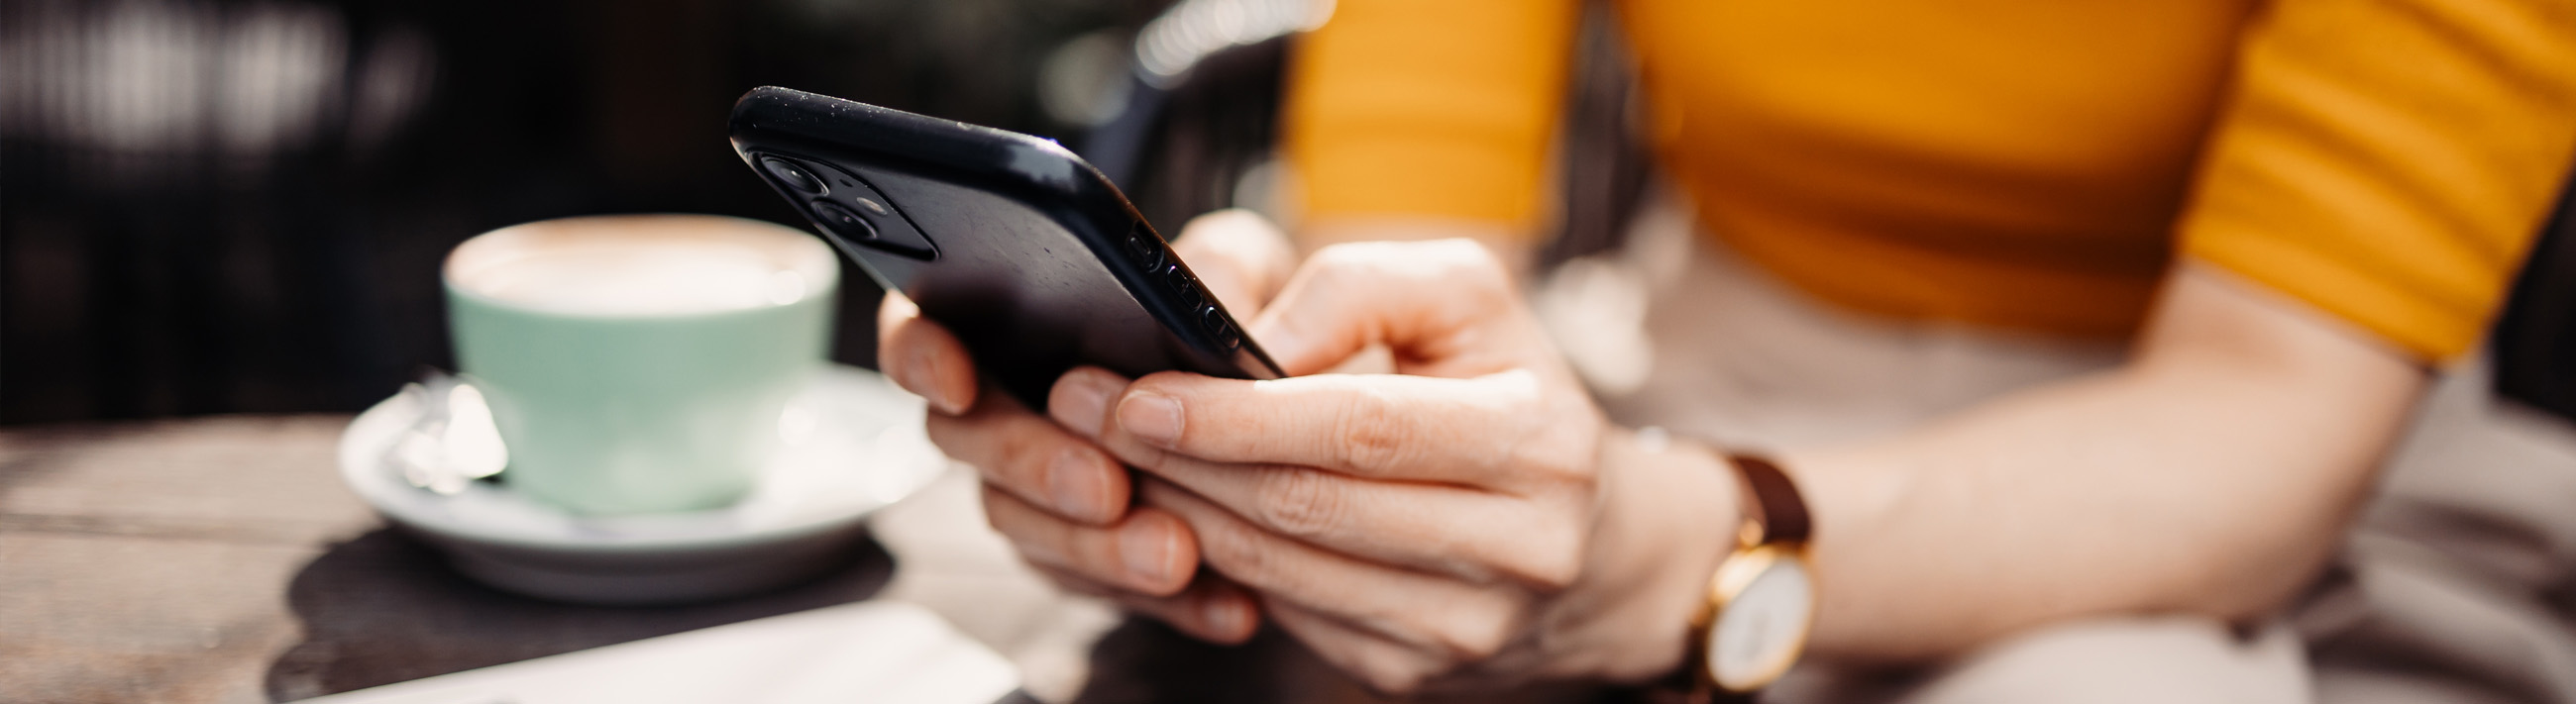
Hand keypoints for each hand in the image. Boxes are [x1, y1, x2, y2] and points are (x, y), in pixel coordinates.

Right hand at [877, 210, 1293, 642]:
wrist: (1287, 411)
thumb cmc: (1241, 315)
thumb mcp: (1244, 269)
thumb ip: (1218, 264)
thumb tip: (1200, 298)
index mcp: (1010, 326)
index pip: (924, 332)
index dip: (922, 356)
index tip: (957, 381)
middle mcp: (1005, 414)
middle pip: (973, 444)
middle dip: (1034, 467)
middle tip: (1104, 488)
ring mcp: (1038, 497)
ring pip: (1032, 531)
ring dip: (1099, 550)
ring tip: (1176, 555)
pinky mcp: (1092, 563)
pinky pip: (1111, 591)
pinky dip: (1174, 605)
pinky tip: (1231, 606)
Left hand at [1054, 240, 1739, 691]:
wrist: (1592, 539)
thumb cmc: (1510, 388)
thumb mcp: (1464, 298)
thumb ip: (1357, 288)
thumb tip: (1245, 339)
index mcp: (1537, 439)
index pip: (1358, 426)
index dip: (1234, 414)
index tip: (1137, 392)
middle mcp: (1518, 547)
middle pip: (1307, 504)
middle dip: (1181, 459)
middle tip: (1085, 413)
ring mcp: (1467, 627)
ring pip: (1284, 568)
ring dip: (1182, 512)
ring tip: (1117, 457)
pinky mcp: (1417, 672)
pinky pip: (1290, 614)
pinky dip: (1219, 562)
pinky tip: (1181, 514)